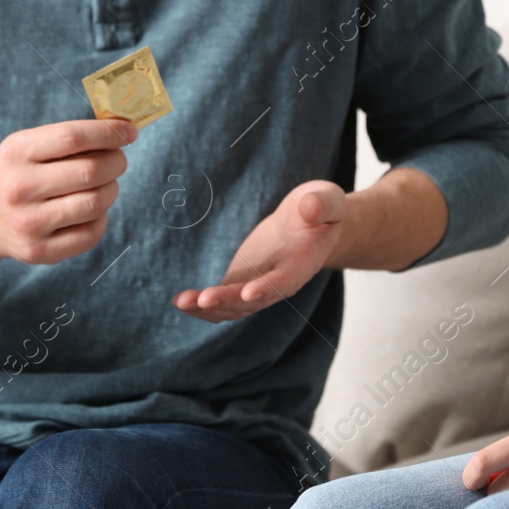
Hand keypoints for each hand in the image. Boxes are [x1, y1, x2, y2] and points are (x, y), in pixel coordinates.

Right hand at [0, 118, 136, 265]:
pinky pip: (92, 233)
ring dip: (112, 190)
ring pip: (95, 203)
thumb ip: (71, 138)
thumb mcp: (29, 146)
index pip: (72, 138)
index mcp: (17, 152)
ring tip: (104, 185)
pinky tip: (91, 210)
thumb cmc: (20, 173)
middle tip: (118, 160)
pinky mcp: (39, 251)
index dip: (108, 133)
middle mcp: (19, 188)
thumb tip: (124, 132)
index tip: (130, 132)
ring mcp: (28, 223)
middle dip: (116, 163)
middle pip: (90, 172)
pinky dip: (101, 218)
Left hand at [174, 180, 346, 322]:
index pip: (285, 281)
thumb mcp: (327, 199)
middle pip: (253, 301)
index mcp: (303, 263)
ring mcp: (258, 286)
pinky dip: (201, 304)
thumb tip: (310, 206)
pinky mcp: (241, 282)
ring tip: (182, 302)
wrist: (310, 223)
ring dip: (208, 308)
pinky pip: (221, 301)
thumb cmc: (320, 208)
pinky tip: (180, 301)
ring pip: (234, 307)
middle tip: (203, 299)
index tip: (249, 293)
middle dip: (228, 301)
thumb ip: (322, 204)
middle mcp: (279, 283)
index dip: (268, 288)